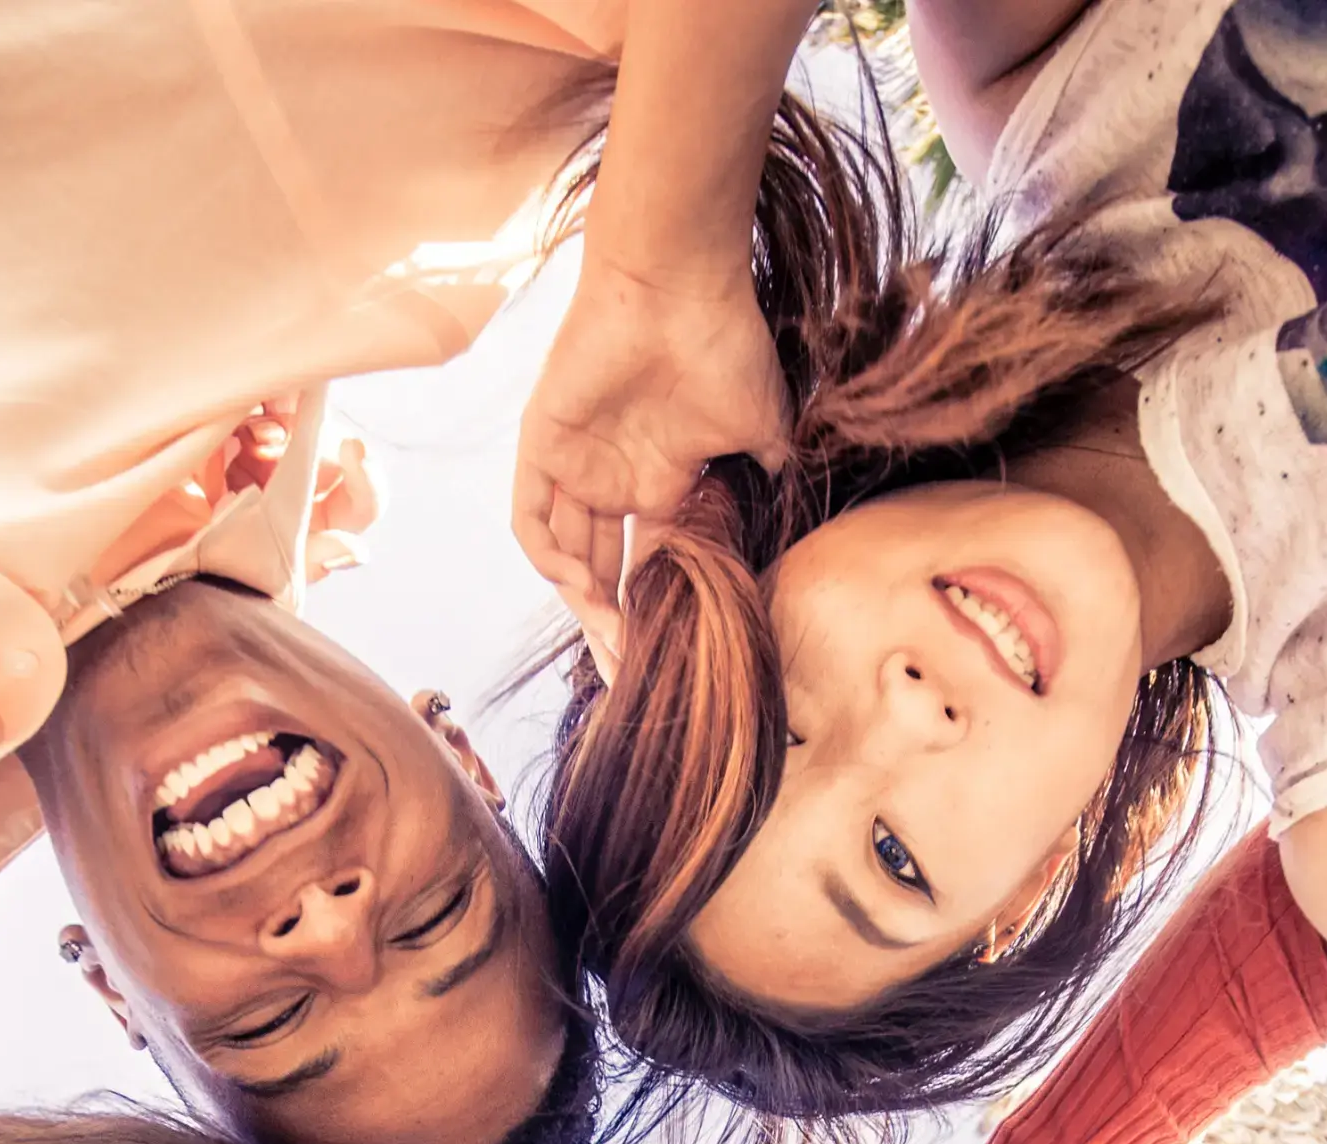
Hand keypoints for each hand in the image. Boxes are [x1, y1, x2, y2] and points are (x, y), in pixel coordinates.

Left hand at [512, 255, 786, 647]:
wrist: (680, 285)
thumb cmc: (725, 345)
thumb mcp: (763, 428)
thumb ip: (768, 479)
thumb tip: (793, 527)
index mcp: (661, 480)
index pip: (652, 562)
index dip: (660, 611)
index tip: (677, 659)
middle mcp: (614, 479)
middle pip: (604, 572)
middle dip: (615, 627)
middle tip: (635, 675)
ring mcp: (576, 465)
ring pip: (567, 555)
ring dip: (584, 605)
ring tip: (614, 644)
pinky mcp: (543, 444)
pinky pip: (532, 519)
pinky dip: (550, 557)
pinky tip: (582, 585)